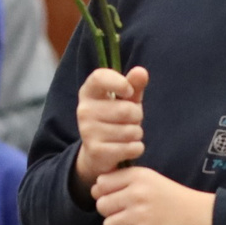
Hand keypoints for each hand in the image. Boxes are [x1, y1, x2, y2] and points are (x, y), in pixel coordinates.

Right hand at [73, 65, 149, 189]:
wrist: (97, 152)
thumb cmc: (114, 118)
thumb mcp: (125, 99)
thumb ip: (134, 85)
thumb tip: (141, 72)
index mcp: (89, 91)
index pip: (99, 77)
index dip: (119, 83)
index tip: (128, 92)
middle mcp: (84, 110)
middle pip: (126, 110)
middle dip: (137, 116)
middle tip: (130, 121)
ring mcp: (88, 131)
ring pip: (131, 131)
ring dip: (137, 134)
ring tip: (126, 135)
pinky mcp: (96, 151)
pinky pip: (131, 148)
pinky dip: (136, 148)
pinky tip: (127, 148)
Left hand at [92, 165, 213, 224]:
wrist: (203, 217)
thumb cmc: (176, 199)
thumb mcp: (152, 180)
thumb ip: (127, 181)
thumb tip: (96, 188)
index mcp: (138, 176)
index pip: (101, 183)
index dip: (105, 193)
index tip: (118, 199)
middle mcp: (136, 193)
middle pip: (101, 206)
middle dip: (111, 213)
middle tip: (127, 216)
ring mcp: (139, 215)